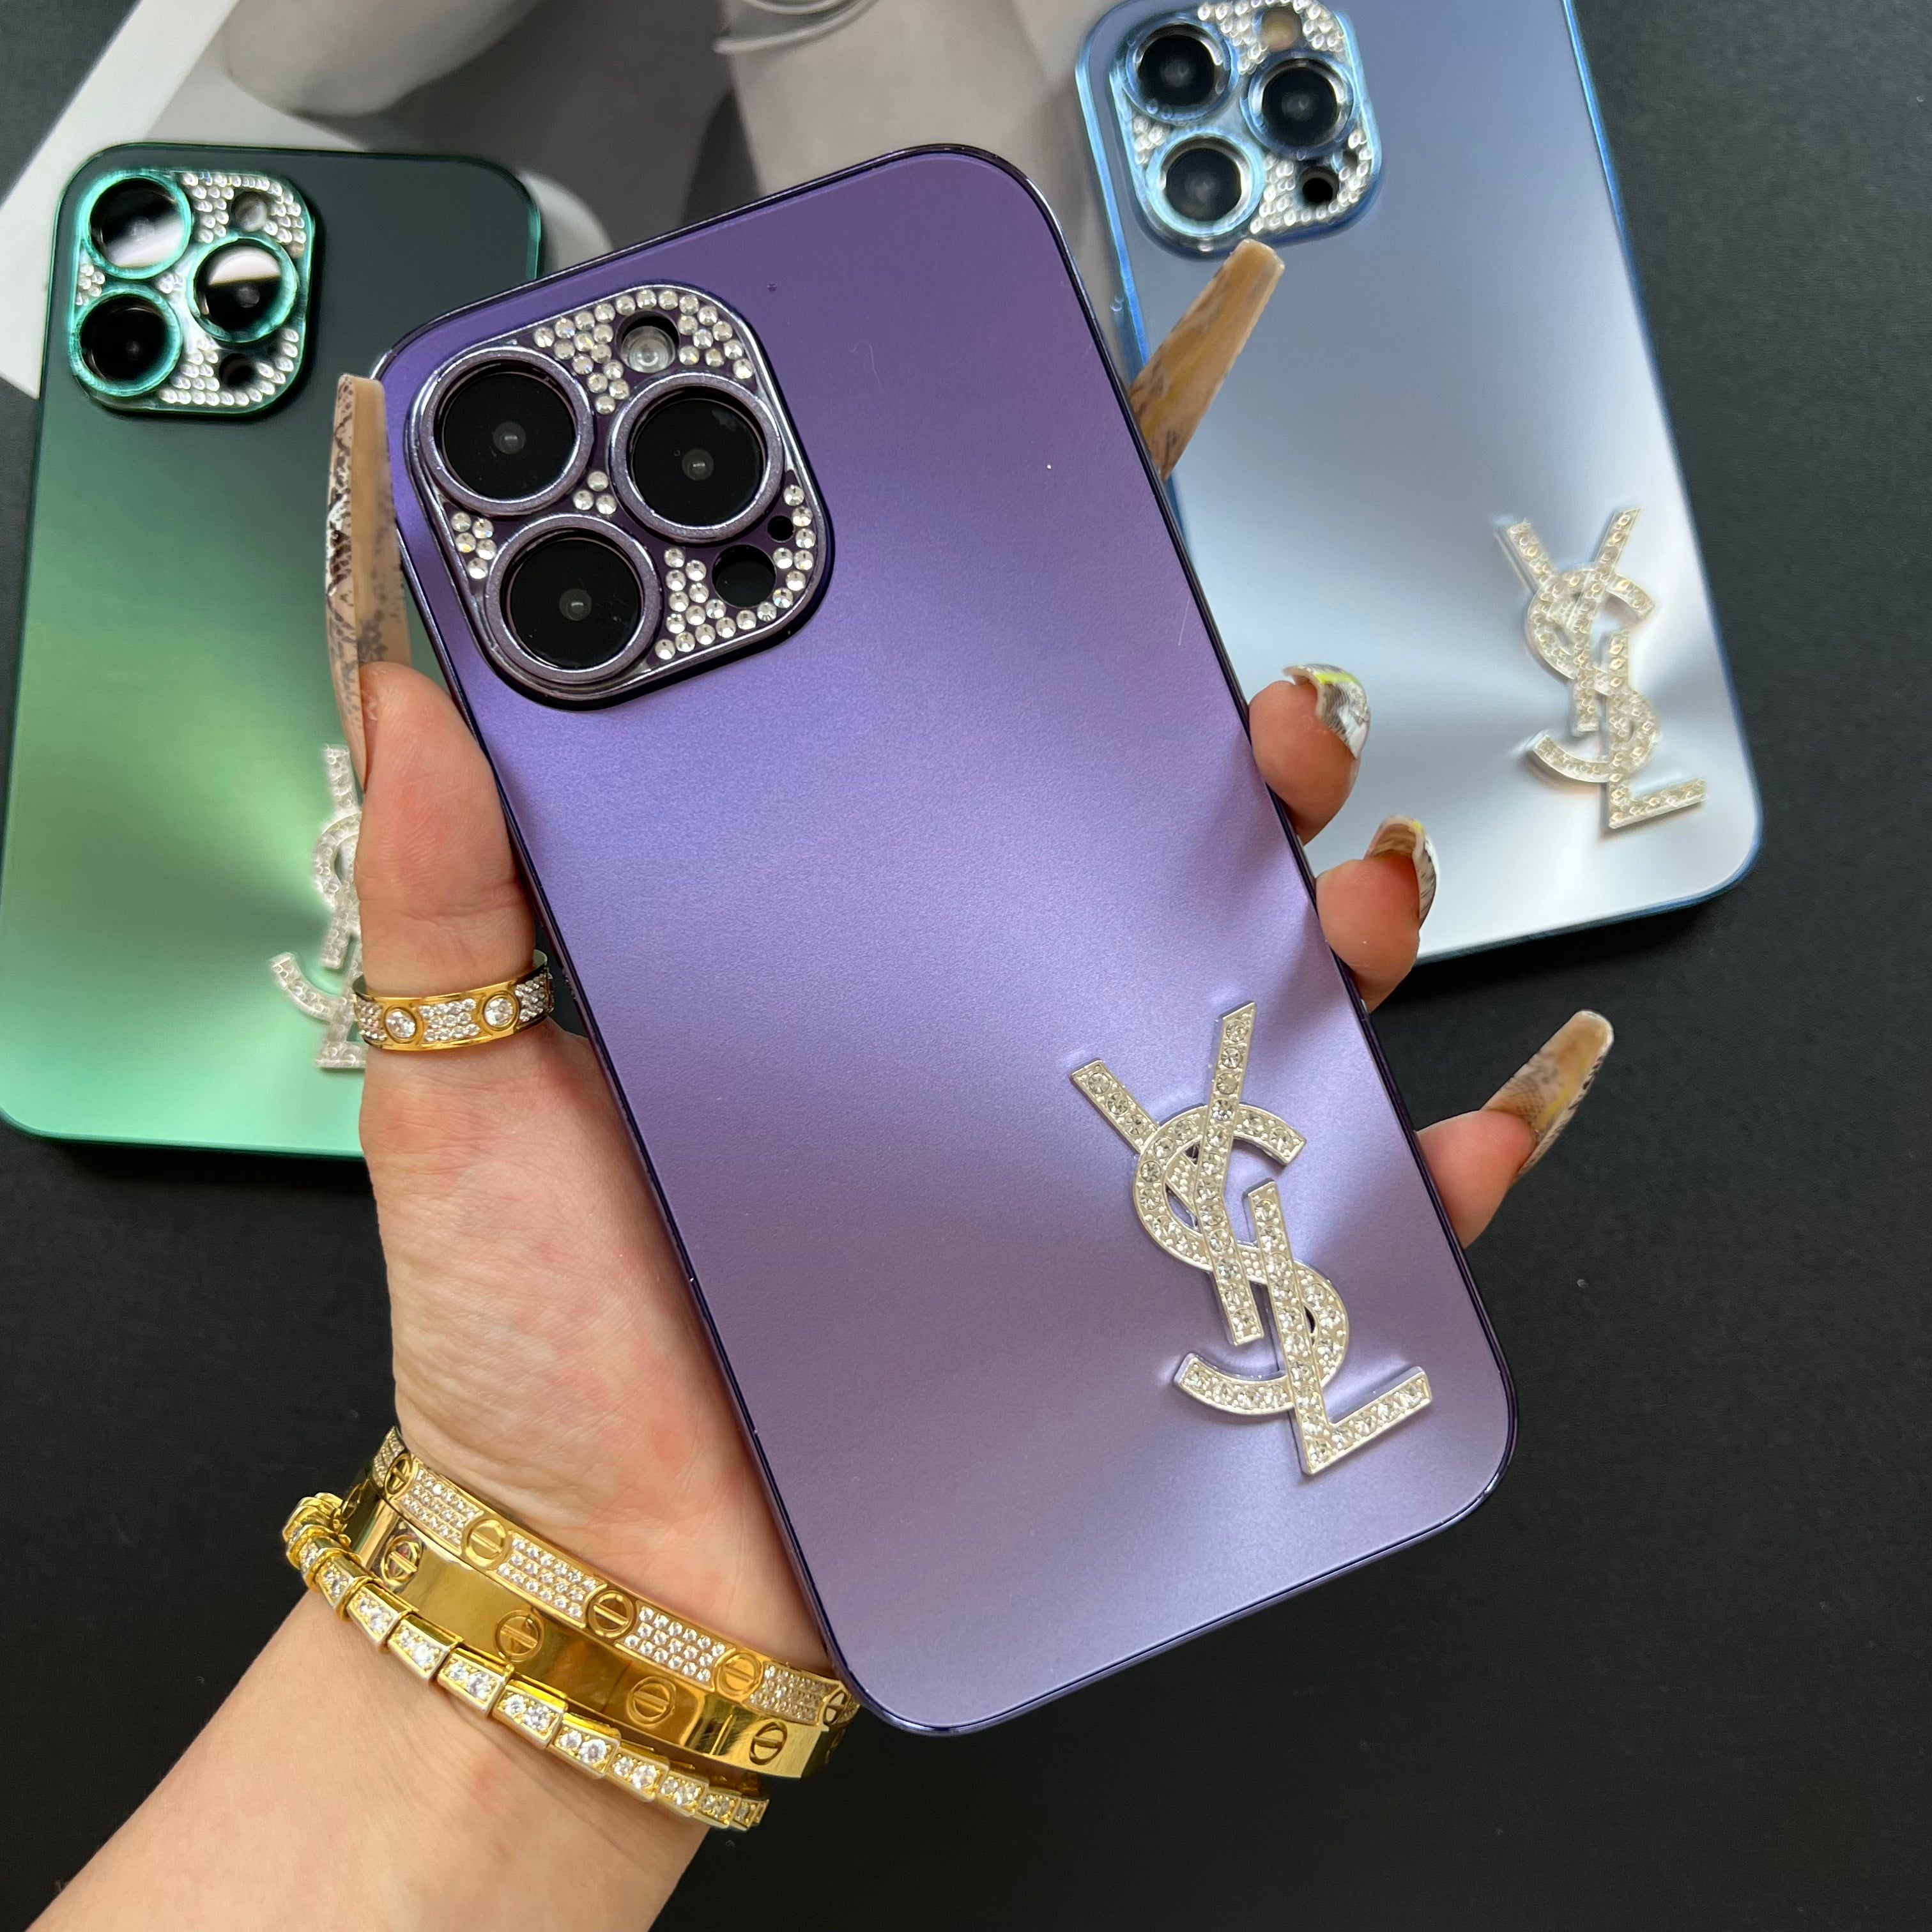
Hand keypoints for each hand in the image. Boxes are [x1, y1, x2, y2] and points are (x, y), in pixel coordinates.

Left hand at [355, 659, 1607, 1674]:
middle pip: (1146, 879)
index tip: (1100, 585)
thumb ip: (445, 894)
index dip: (1054, 685)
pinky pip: (1295, 1232)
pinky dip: (1398, 1183)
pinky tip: (1435, 1137)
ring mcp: (1056, 1171)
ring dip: (1342, 937)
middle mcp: (969, 1046)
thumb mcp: (462, 1088)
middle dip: (1247, 778)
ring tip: (1350, 899)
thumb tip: (418, 694)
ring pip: (1248, 1022)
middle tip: (1268, 724)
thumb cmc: (533, 1332)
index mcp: (840, 962)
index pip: (973, 786)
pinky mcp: (1110, 1302)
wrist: (606, 1563)